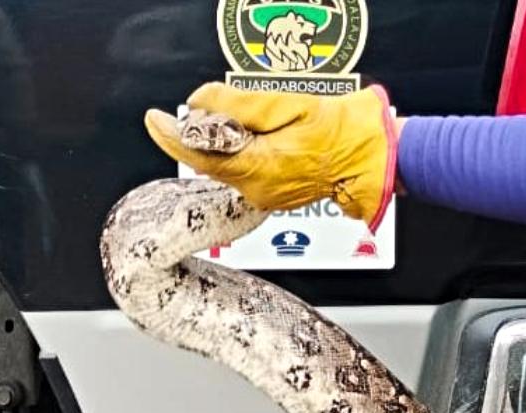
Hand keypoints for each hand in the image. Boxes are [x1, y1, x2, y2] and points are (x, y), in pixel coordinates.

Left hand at [144, 83, 396, 230]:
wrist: (372, 159)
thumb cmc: (341, 131)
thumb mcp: (287, 104)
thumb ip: (237, 105)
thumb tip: (200, 103)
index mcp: (258, 167)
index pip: (197, 155)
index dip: (170, 136)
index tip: (153, 118)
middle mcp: (257, 189)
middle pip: (210, 161)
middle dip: (204, 133)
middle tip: (217, 106)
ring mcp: (266, 197)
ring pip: (227, 166)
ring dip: (227, 142)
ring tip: (252, 120)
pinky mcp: (274, 196)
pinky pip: (245, 173)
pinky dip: (242, 153)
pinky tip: (262, 137)